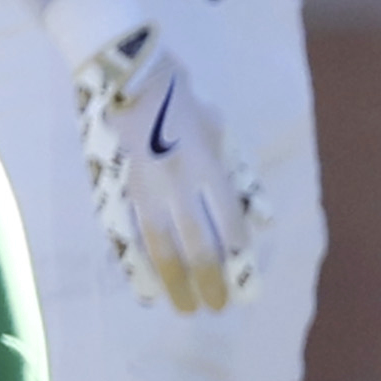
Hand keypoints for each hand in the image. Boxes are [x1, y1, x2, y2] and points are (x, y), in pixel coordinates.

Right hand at [47, 0, 252, 314]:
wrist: (124, 71)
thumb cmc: (179, 96)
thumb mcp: (219, 127)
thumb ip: (238, 175)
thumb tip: (261, 218)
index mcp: (207, 163)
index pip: (228, 222)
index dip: (237, 257)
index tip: (244, 284)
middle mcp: (177, 180)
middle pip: (197, 243)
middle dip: (209, 280)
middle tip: (217, 308)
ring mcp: (144, 186)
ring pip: (162, 246)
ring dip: (176, 282)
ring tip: (186, 309)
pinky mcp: (118, 186)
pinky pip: (131, 234)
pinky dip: (141, 264)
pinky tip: (147, 287)